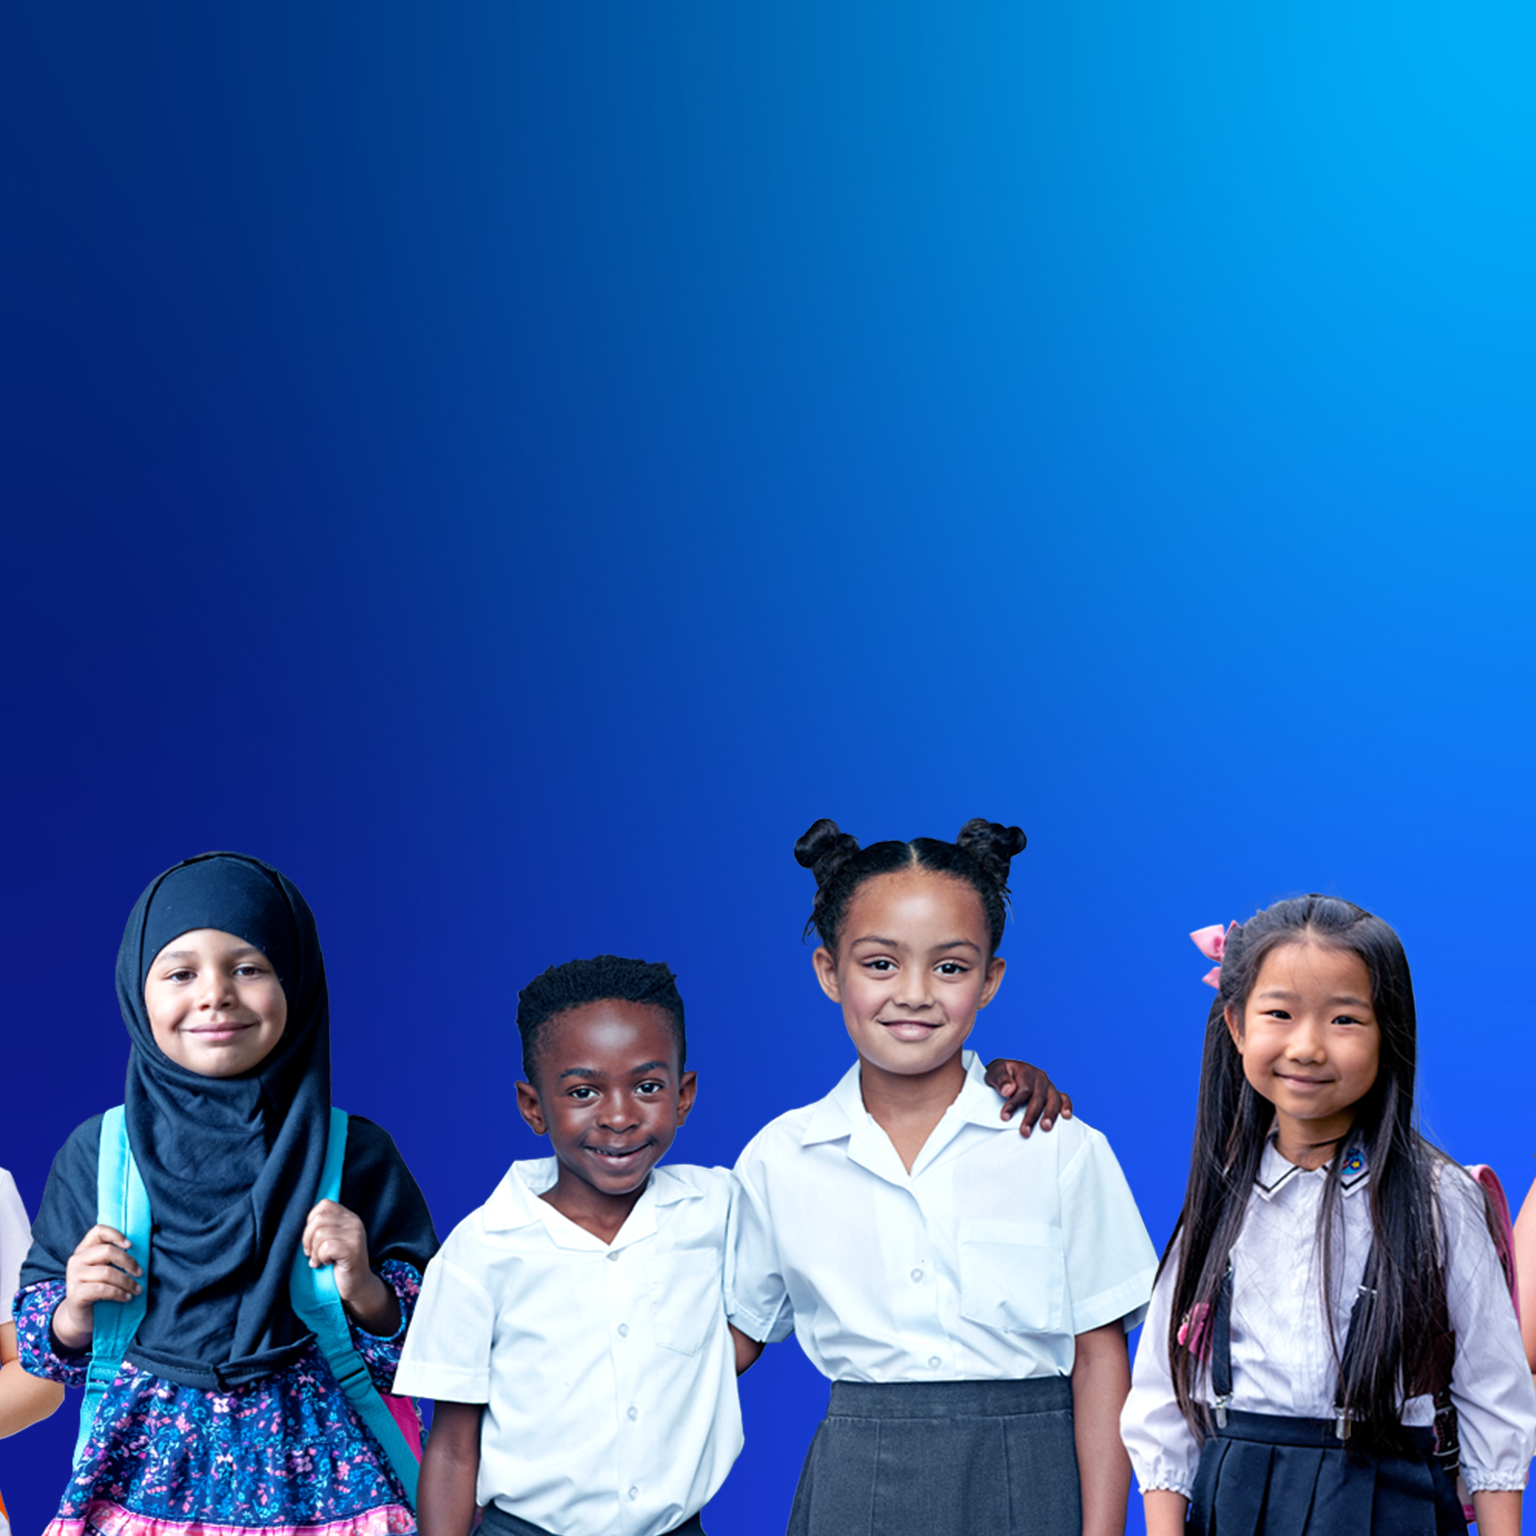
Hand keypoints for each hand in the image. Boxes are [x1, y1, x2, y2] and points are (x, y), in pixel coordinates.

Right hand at [56, 1224, 141, 1351]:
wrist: (80, 1316)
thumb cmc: (98, 1289)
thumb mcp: (105, 1269)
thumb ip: (114, 1258)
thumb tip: (142, 1249)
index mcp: (84, 1249)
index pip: (98, 1231)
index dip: (116, 1234)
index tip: (131, 1245)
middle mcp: (76, 1260)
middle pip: (107, 1252)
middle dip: (129, 1262)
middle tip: (140, 1273)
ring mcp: (73, 1276)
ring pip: (107, 1273)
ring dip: (127, 1282)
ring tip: (137, 1289)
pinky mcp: (75, 1293)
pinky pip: (102, 1289)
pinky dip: (119, 1293)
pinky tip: (126, 1297)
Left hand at [302, 1199, 398, 1334]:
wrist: (356, 1286)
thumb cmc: (338, 1264)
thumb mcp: (331, 1240)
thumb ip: (323, 1227)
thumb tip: (301, 1222)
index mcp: (349, 1217)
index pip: (324, 1205)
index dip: (311, 1221)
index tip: (311, 1239)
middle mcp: (354, 1222)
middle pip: (318, 1219)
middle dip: (308, 1239)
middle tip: (310, 1254)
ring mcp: (355, 1235)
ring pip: (320, 1233)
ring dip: (314, 1251)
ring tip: (319, 1261)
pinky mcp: (352, 1250)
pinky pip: (326, 1247)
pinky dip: (320, 1257)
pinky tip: (325, 1264)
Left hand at [984, 1059, 1072, 1135]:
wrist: (1005, 1075)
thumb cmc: (999, 1076)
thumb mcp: (994, 1073)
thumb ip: (999, 1079)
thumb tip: (1009, 1090)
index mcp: (1025, 1070)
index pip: (1023, 1089)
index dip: (1014, 1104)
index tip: (1005, 1117)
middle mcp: (1039, 1077)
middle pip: (1038, 1097)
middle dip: (1031, 1115)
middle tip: (1024, 1131)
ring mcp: (1048, 1085)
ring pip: (1053, 1099)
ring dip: (1050, 1114)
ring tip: (1045, 1127)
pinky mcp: (1054, 1093)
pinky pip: (1064, 1098)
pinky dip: (1067, 1106)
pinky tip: (1066, 1117)